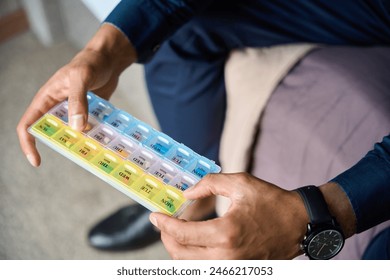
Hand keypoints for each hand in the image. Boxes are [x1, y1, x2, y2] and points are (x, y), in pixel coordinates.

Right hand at [16, 24, 134, 166]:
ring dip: (81, 141)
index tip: (37, 162)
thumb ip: (78, 101)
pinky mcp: (90, 113)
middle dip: (62, 144)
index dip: (28, 144)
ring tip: (94, 150)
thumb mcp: (81, 78)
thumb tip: (76, 127)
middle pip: (53, 132)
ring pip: (73, 132)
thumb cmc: (90, 62)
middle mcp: (58, 107)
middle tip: (78, 154)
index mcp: (46, 99)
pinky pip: (89, 128)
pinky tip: (106, 140)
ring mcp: (74, 111)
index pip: (28, 124)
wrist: (108, 58)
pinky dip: (95, 135)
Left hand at [149, 173, 308, 258]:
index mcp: (226, 233)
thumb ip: (209, 184)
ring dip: (178, 250)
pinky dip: (193, 257)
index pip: (182, 234)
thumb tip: (187, 192)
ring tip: (175, 231)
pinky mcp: (239, 269)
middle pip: (181, 255)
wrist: (299, 223)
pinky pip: (206, 268)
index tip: (154, 215)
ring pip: (191, 266)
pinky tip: (193, 242)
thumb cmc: (272, 201)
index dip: (163, 224)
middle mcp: (227, 256)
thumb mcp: (240, 183)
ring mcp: (233, 266)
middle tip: (162, 223)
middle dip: (166, 238)